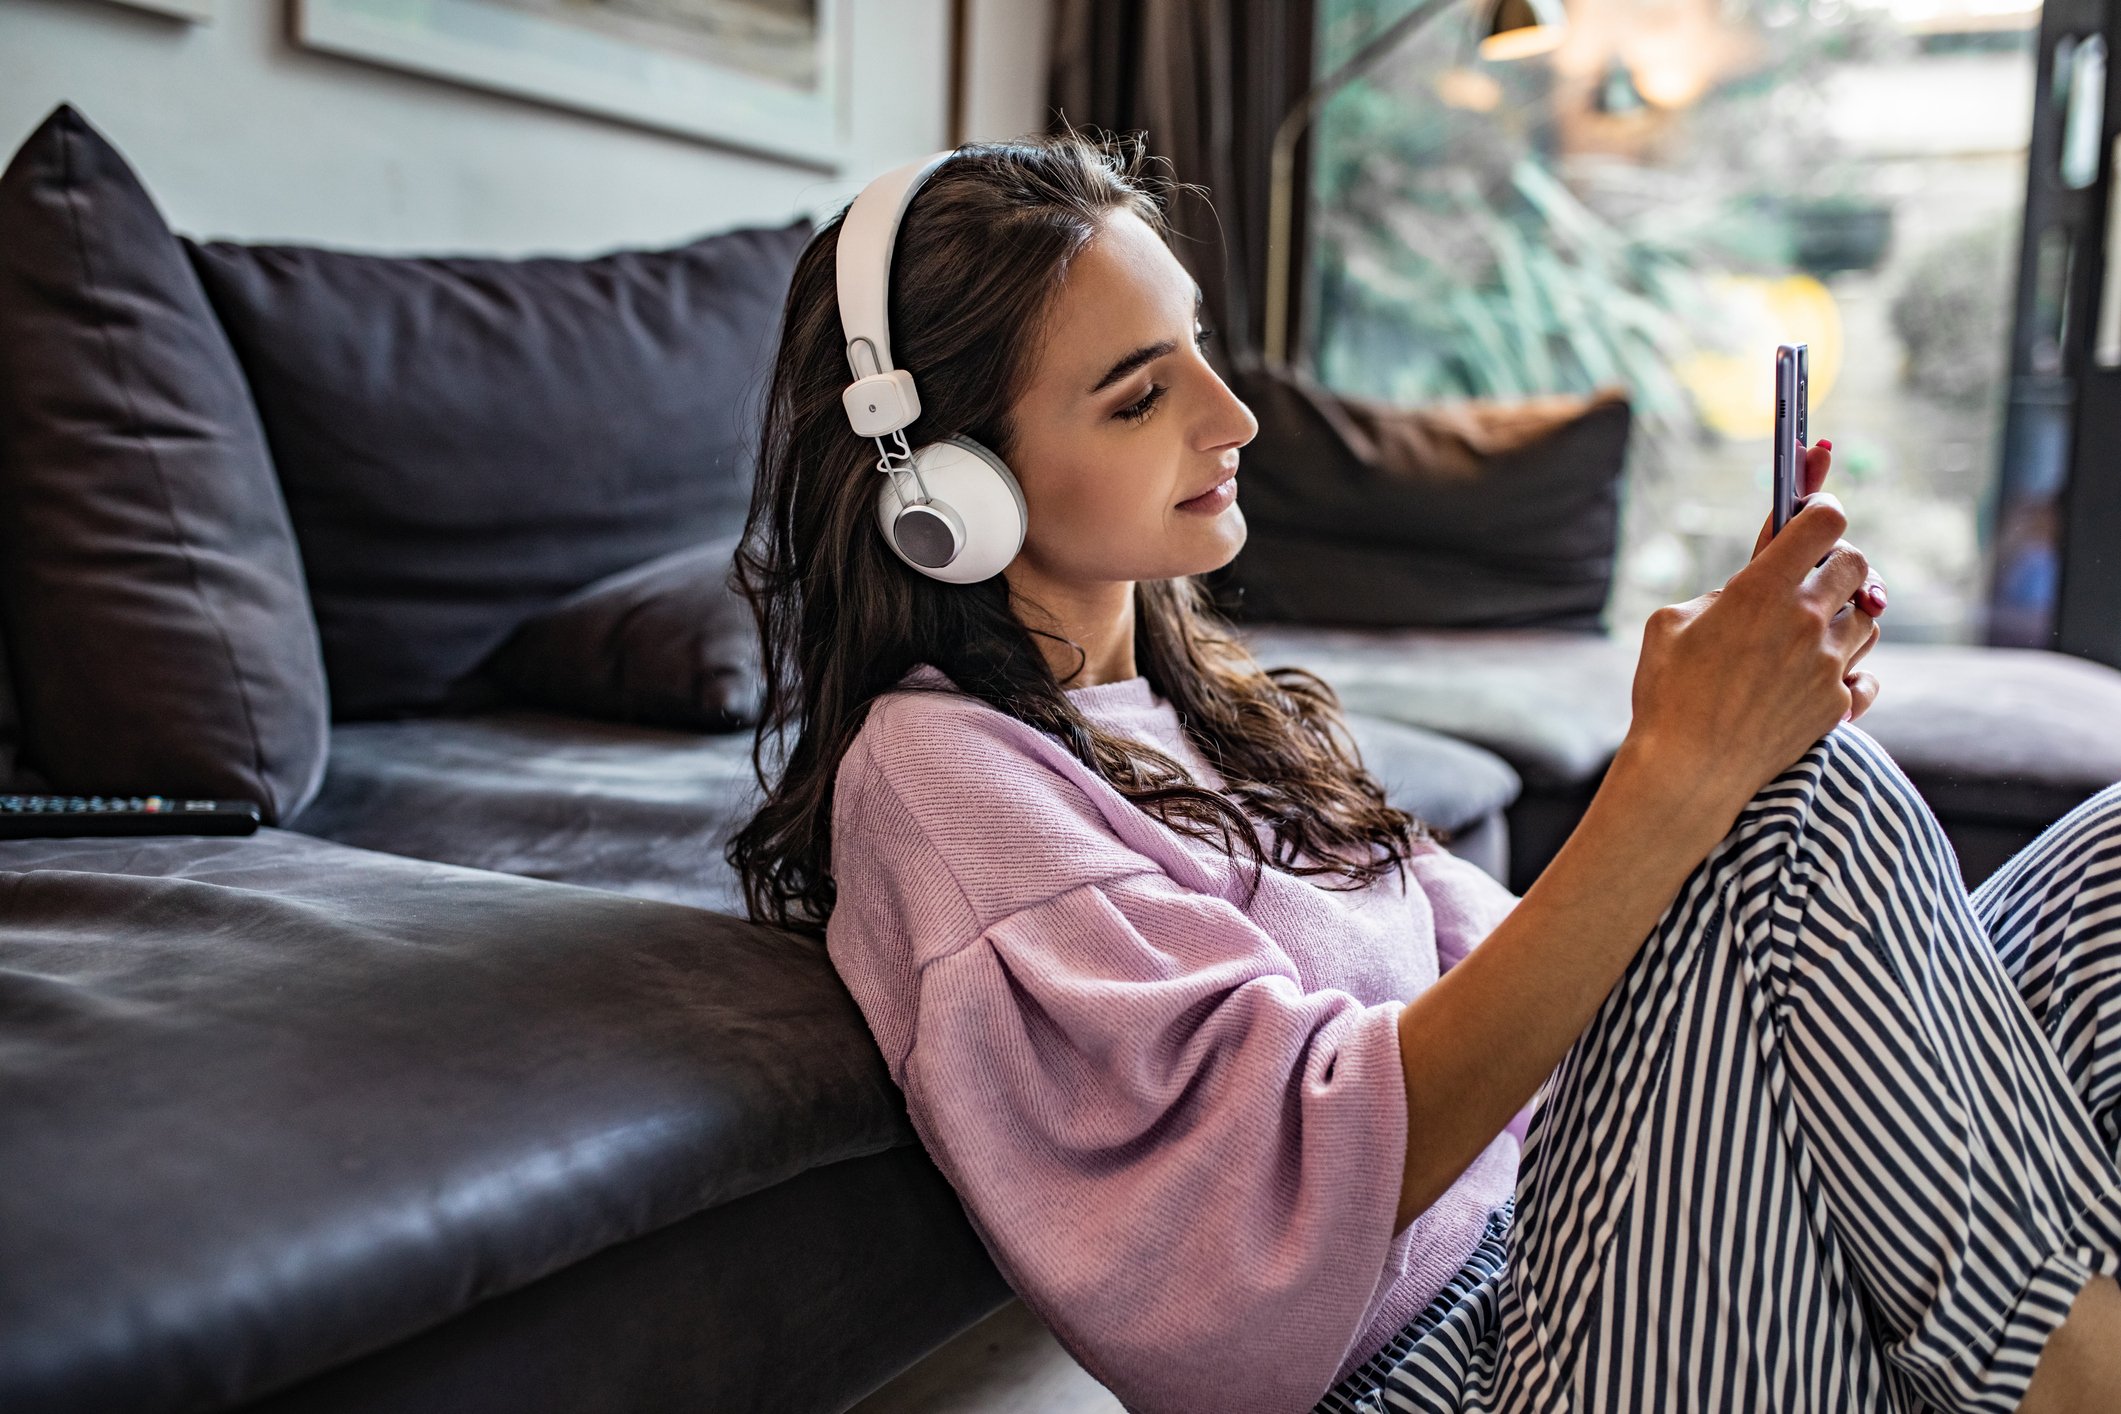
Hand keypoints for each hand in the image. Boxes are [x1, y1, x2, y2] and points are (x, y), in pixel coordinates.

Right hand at [1624, 439, 1883, 816]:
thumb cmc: (1666, 694)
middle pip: (1857, 564)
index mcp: (1761, 589)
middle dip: (1838, 561)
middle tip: (1814, 573)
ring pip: (1869, 618)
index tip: (1813, 512)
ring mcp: (1828, 666)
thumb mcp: (1670, 623)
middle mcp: (1806, 621)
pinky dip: (1852, 673)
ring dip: (1848, 615)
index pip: (1823, 520)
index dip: (1821, 507)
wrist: (1687, 771)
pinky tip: (1824, 675)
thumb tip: (1750, 585)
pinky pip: (1866, 676)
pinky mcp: (1837, 706)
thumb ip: (1720, 593)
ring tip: (1815, 630)